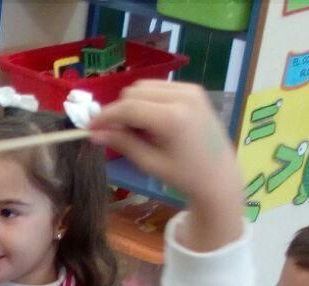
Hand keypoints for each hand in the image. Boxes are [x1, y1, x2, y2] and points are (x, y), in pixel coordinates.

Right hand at [89, 82, 243, 251]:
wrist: (219, 174)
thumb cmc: (184, 175)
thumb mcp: (150, 163)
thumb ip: (123, 143)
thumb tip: (95, 134)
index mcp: (172, 118)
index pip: (128, 108)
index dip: (105, 116)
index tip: (90, 127)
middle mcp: (182, 97)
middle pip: (134, 92)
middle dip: (120, 110)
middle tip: (115, 133)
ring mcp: (190, 90)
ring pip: (144, 86)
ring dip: (133, 104)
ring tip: (136, 129)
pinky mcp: (194, 90)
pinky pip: (159, 87)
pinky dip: (148, 100)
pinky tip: (151, 121)